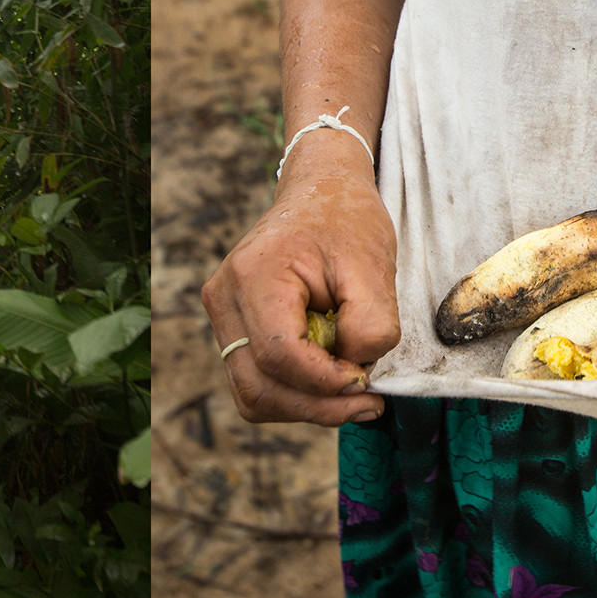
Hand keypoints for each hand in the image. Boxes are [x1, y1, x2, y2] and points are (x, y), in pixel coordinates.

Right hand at [200, 139, 398, 426]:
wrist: (321, 191)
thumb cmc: (347, 221)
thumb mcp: (374, 267)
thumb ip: (370, 326)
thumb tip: (353, 372)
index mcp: (254, 275)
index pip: (279, 356)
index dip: (326, 382)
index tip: (367, 381)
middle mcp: (225, 298)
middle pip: (258, 387)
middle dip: (318, 406)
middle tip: (368, 401)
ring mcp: (222, 315)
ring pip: (253, 394)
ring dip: (306, 405)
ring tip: (351, 387)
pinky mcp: (233, 327)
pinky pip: (255, 382)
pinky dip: (294, 393)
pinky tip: (329, 378)